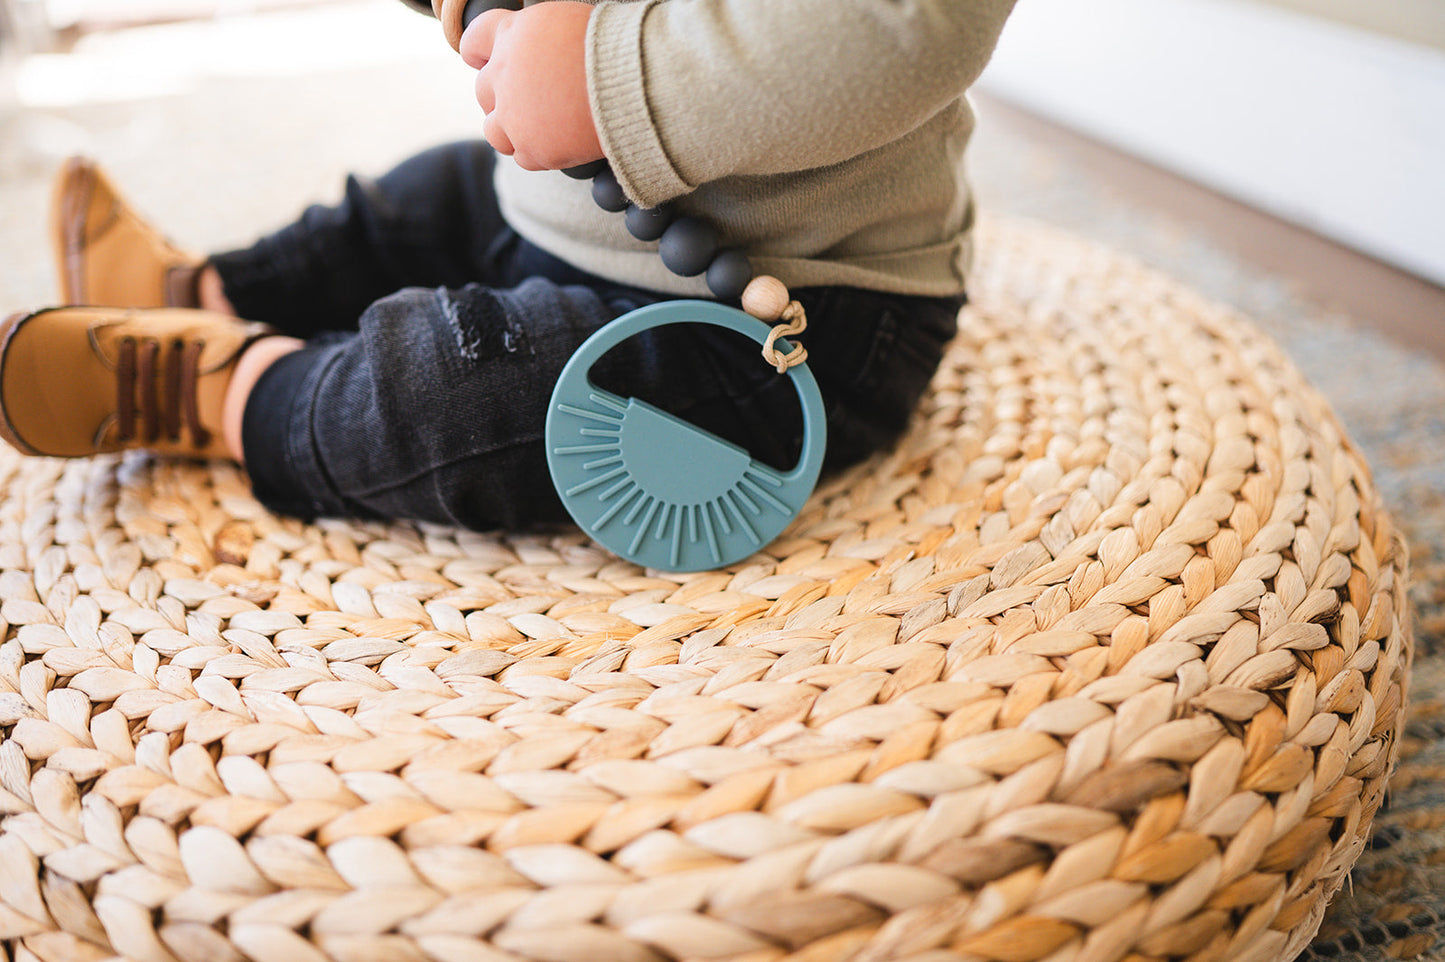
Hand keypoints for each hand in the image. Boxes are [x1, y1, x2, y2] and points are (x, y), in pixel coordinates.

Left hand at [461, 2, 603, 171]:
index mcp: (511, 33)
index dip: (479, 54)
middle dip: (503, 96)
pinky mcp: (534, 148)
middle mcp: (503, 74)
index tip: (485, 61)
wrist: (636, 82)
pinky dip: (540, 153)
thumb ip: (541, 40)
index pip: (474, 41)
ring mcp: (514, 115)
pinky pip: (524, 157)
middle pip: (484, 90)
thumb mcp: (568, 23)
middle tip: (533, 100)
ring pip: (494, 131)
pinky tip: (561, 143)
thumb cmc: (615, 46)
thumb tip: (541, 54)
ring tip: (541, 128)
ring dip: (512, 130)